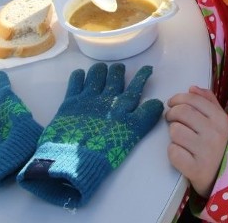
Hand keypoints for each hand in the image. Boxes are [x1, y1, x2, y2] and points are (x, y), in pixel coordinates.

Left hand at [17, 63, 163, 207]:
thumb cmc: (106, 152)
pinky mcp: (70, 101)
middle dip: (119, 70)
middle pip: (115, 76)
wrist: (74, 160)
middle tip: (119, 68)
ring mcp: (88, 97)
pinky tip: (80, 75)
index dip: (142, 75)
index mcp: (123, 106)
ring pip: (96, 74)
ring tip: (101, 69)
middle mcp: (107, 97)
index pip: (136, 86)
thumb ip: (145, 117)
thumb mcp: (132, 136)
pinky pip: (76, 81)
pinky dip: (79, 76)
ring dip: (100, 70)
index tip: (147, 68)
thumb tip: (157, 102)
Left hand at [166, 86, 227, 196]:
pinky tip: (180, 153)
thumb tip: (192, 88)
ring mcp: (205, 152)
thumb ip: (208, 102)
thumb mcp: (221, 122)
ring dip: (173, 134)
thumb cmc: (222, 145)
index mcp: (221, 119)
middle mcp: (214, 133)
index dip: (178, 98)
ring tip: (179, 138)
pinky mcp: (195, 169)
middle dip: (171, 113)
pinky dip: (173, 151)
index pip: (193, 100)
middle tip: (171, 118)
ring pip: (175, 131)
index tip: (172, 103)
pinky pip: (173, 152)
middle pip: (181, 112)